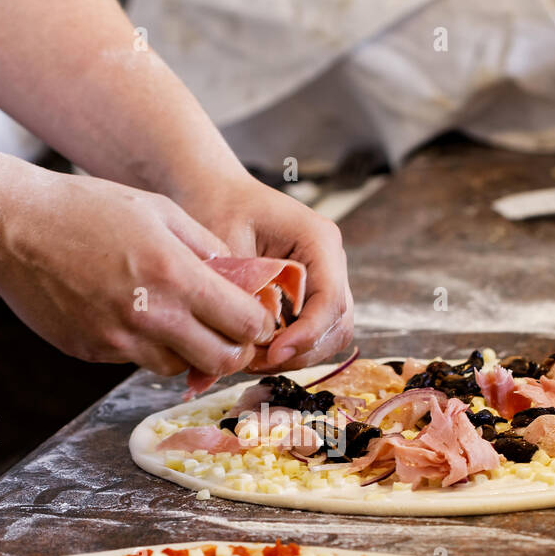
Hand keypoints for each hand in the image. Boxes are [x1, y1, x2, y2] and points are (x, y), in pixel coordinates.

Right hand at [0, 169, 273, 376]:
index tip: (255, 317)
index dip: (257, 325)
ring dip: (189, 351)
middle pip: (221, 360)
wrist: (11, 228)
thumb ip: (207, 247)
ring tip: (178, 320)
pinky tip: (133, 315)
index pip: (244, 323)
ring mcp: (119, 340)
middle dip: (233, 350)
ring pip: (179, 367)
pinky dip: (147, 347)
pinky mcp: (93, 352)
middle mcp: (151, 315)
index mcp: (175, 275)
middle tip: (228, 333)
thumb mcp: (159, 210)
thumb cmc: (86, 208)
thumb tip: (243, 277)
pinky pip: (137, 361)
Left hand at [176, 177, 353, 371]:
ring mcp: (325, 279)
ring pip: (331, 335)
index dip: (306, 335)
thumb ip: (238, 296)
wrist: (216, 194)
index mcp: (318, 239)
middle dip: (302, 351)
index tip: (273, 353)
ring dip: (297, 355)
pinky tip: (257, 349)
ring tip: (254, 358)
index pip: (330, 299)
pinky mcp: (312, 296)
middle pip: (338, 324)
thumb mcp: (224, 249)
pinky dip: (290, 349)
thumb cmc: (218, 209)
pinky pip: (314, 333)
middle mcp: (330, 260)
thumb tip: (235, 350)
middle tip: (257, 361)